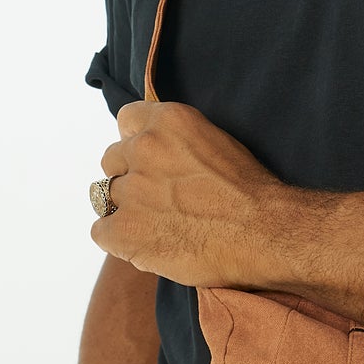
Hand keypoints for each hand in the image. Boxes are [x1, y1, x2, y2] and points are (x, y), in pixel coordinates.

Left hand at [89, 98, 288, 286]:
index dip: (137, 142)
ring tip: (158, 224)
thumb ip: (177, 140)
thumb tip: (157, 152)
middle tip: (159, 198)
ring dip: (126, 209)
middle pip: (112, 160)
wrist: (262, 233)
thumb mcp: (215, 141)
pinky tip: (147, 243)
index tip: (152, 160)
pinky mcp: (124, 230)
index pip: (127, 120)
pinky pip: (101, 231)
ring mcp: (131, 190)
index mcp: (167, 121)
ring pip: (105, 196)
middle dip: (130, 176)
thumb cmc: (249, 191)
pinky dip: (119, 239)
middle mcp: (143, 149)